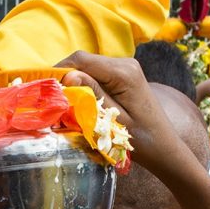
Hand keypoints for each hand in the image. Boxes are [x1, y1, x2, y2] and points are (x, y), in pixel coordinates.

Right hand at [57, 52, 184, 178]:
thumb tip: (68, 76)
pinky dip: (85, 84)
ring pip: (89, 67)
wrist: (165, 148)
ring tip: (63, 101)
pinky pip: (98, 74)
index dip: (59, 70)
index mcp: (124, 73)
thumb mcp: (113, 120)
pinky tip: (79, 101)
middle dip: (65, 76)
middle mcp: (125, 64)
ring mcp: (126, 68)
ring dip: (74, 81)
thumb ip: (93, 95)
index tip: (45, 87)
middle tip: (50, 98)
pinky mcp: (125, 76)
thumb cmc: (142, 141)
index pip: (82, 60)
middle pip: (84, 61)